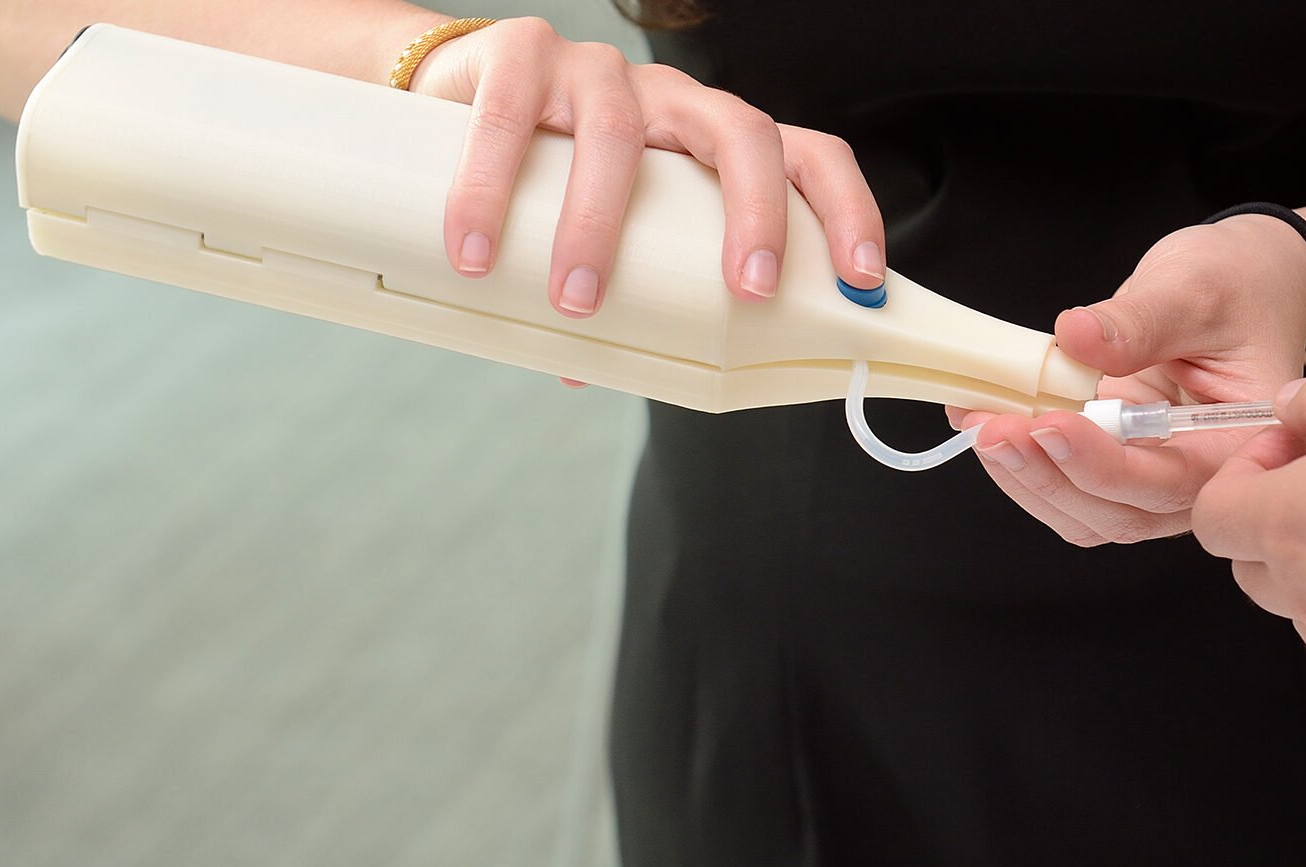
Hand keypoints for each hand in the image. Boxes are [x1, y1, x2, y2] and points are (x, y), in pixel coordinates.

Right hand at [407, 17, 884, 318]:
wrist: (443, 98)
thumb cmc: (549, 180)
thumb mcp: (609, 234)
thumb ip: (617, 297)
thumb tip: (593, 373)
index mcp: (712, 142)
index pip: (808, 157)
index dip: (848, 211)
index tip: (862, 281)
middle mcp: (670, 98)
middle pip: (742, 134)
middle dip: (758, 213)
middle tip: (747, 292)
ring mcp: (597, 71)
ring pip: (618, 136)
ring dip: (597, 226)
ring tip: (574, 304)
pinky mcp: (518, 54)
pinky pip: (510, 116)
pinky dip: (488, 187)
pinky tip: (473, 248)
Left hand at [948, 215, 1305, 544]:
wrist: (1239, 284)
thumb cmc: (1238, 286)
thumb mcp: (1194, 289)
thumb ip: (1140, 321)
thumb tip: (1076, 339)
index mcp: (1239, 445)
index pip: (1171, 483)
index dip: (1104, 466)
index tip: (1051, 426)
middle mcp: (1197, 476)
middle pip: (1119, 512)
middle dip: (1048, 476)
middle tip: (994, 430)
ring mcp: (1151, 477)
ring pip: (1083, 512)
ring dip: (1025, 477)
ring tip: (979, 423)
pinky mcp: (1115, 464)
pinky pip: (1064, 487)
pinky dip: (1021, 463)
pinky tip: (984, 421)